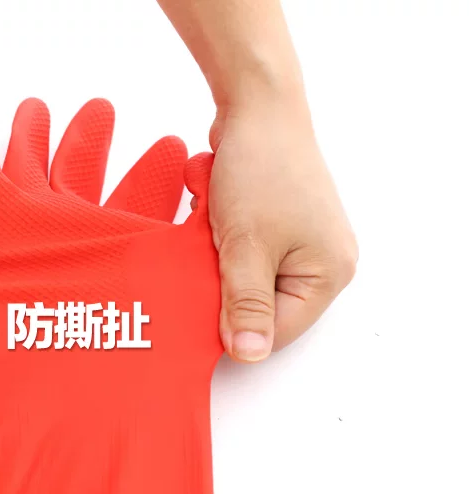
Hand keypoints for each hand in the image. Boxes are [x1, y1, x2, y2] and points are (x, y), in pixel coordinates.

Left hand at [199, 97, 357, 362]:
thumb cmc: (260, 170)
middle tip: (202, 259)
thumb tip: (248, 354)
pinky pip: (244, 254)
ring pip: (246, 280)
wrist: (258, 106)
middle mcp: (322, 262)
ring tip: (211, 229)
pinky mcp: (279, 226)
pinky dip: (221, 243)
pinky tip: (212, 218)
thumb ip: (245, 302)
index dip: (233, 326)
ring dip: (219, 262)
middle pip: (261, 306)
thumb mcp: (247, 244)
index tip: (197, 306)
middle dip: (224, 287)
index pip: (276, 331)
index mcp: (328, 273)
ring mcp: (300, 243)